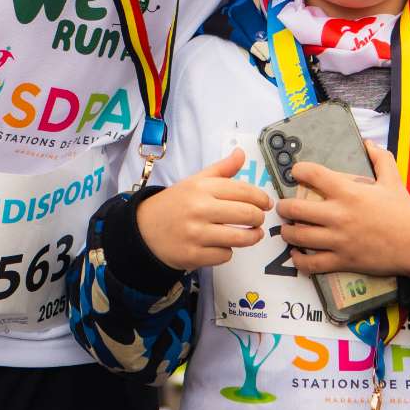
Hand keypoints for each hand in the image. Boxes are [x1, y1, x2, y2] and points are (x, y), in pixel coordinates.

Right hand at [134, 148, 272, 271]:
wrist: (142, 230)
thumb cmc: (174, 205)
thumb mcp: (194, 182)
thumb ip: (221, 169)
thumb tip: (241, 153)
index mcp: (201, 188)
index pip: (244, 191)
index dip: (261, 198)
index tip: (266, 203)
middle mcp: (199, 209)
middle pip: (247, 214)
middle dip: (259, 218)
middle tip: (259, 220)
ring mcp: (195, 234)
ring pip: (241, 238)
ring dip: (252, 237)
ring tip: (253, 234)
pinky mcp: (192, 255)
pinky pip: (225, 255)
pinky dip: (228, 252)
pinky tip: (222, 245)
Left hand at [277, 144, 409, 278]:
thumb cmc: (403, 212)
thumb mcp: (394, 180)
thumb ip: (380, 159)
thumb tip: (368, 143)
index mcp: (349, 193)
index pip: (313, 174)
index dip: (299, 171)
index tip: (296, 173)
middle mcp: (339, 215)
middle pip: (295, 209)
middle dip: (284, 206)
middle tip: (285, 206)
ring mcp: (338, 240)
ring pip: (297, 236)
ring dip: (287, 232)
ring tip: (289, 229)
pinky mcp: (341, 260)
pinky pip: (310, 263)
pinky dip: (299, 259)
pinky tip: (297, 254)